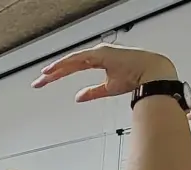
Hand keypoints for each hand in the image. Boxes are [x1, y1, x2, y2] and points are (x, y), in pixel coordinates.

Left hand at [31, 44, 178, 101]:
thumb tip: (77, 97)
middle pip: (69, 63)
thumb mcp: (108, 88)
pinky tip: (54, 70)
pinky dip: (65, 64)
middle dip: (52, 73)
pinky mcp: (101, 54)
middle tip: (37, 82)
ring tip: (42, 77)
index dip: (58, 74)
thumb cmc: (137, 77)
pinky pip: (78, 59)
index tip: (45, 81)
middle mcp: (97, 54)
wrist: (153, 73)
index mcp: (99, 60)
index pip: (73, 66)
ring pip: (71, 60)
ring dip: (56, 69)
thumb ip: (92, 92)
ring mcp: (98, 52)